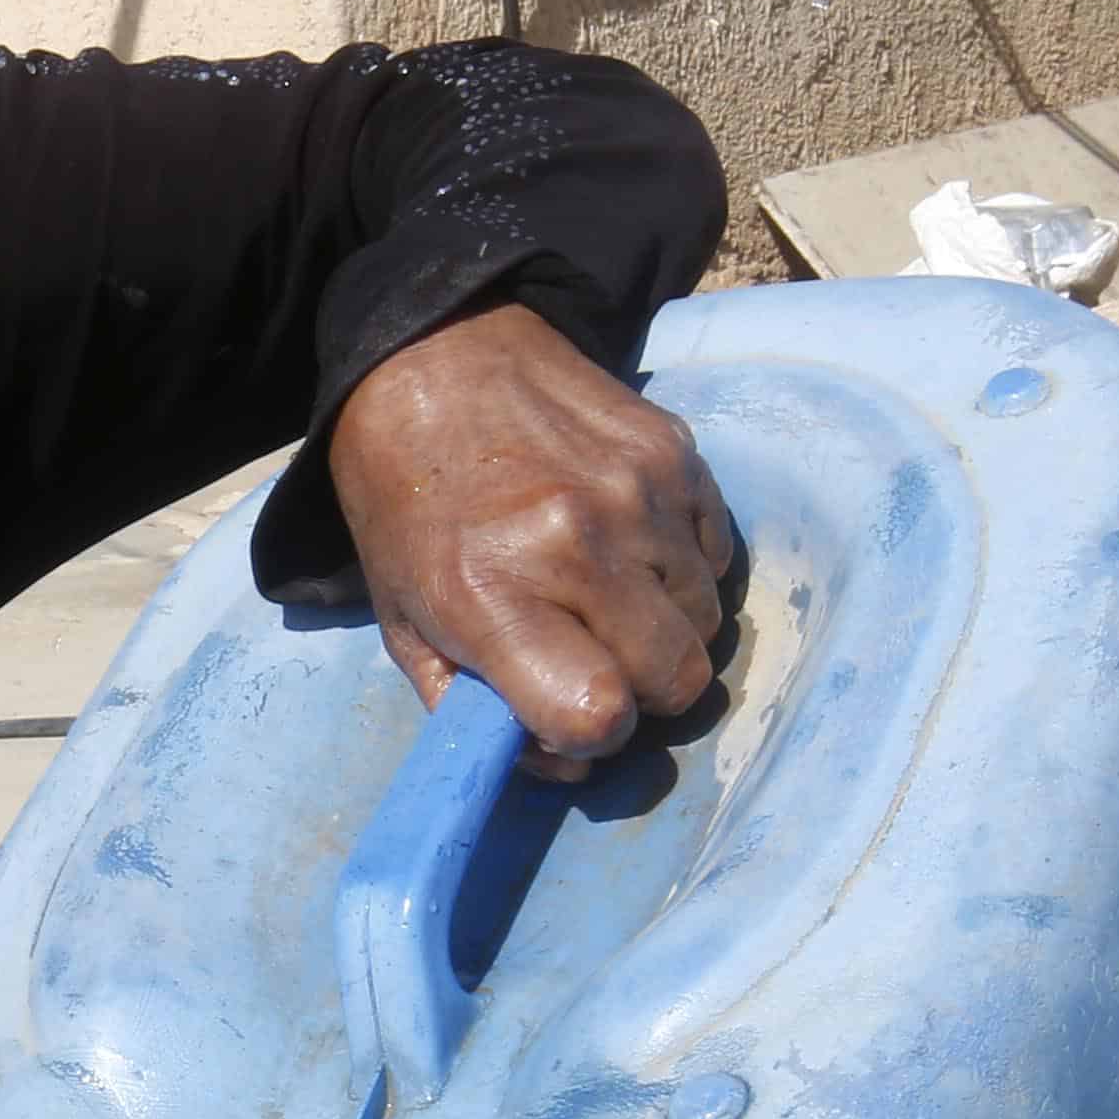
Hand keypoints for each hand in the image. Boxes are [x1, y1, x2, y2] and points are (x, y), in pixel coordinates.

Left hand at [322, 301, 734, 774]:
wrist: (434, 356)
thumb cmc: (407, 501)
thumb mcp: (402, 620)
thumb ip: (472, 708)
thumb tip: (567, 762)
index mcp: (492, 594)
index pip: (600, 716)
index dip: (590, 735)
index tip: (564, 712)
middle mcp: (577, 543)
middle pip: (678, 680)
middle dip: (641, 690)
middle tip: (594, 657)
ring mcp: (638, 493)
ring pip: (707, 621)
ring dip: (665, 627)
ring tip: (606, 592)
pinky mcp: (677, 452)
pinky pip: (717, 554)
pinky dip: (683, 568)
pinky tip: (628, 543)